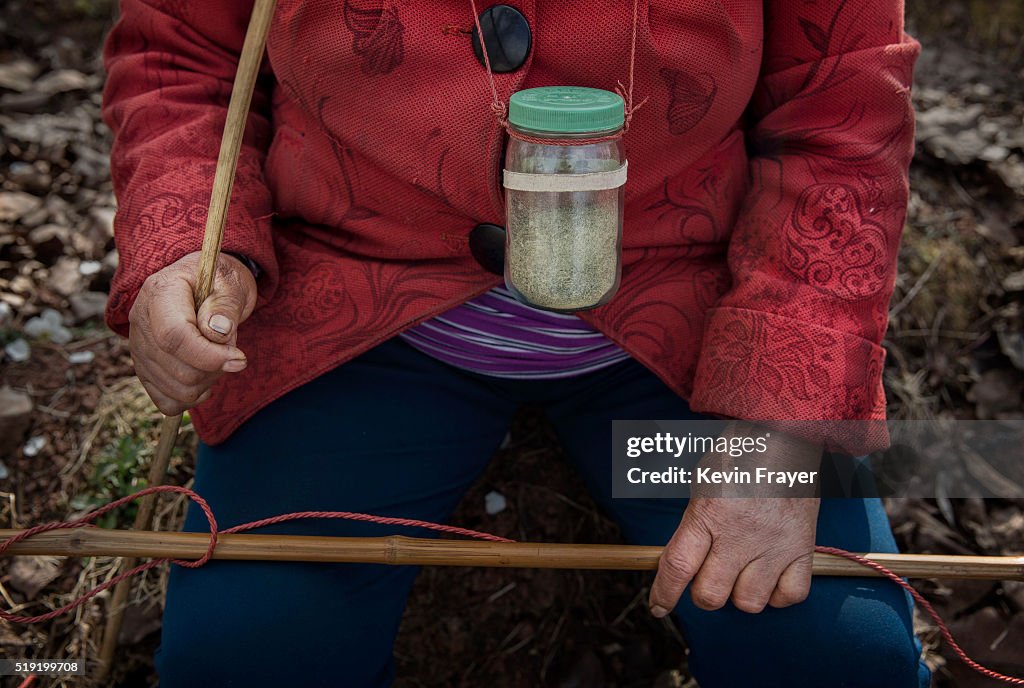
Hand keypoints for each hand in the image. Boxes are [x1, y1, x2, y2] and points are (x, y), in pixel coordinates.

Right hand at [128, 251, 256, 415]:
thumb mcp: (231, 284)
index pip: (174, 336)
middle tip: (233, 353)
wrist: (204, 283)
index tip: (239, 360)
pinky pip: (165, 400)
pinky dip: (191, 398)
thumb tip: (217, 332)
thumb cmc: (220, 282)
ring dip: (207, 383)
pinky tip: (205, 379)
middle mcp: (141, 319)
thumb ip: (225, 306)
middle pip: (176, 368)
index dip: (209, 356)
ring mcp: (138, 346)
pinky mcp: (144, 367)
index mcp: (161, 292)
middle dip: (214, 370)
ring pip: (174, 388)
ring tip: (219, 359)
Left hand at [649, 424, 821, 615]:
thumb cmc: (737, 458)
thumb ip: (691, 527)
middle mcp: (741, 534)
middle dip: (703, 593)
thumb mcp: (702, 485)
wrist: (785, 436)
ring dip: (740, 594)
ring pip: (749, 602)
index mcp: (709, 514)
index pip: (678, 566)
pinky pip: (789, 596)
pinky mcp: (803, 548)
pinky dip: (777, 594)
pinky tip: (769, 574)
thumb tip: (677, 566)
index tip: (658, 606)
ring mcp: (774, 544)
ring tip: (741, 570)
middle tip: (708, 575)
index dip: (664, 593)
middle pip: (711, 594)